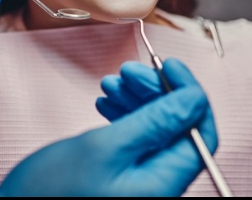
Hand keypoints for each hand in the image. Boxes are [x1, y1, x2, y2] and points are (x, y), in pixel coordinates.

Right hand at [0, 58, 216, 196]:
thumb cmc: (52, 191)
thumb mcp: (103, 148)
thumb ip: (153, 123)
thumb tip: (194, 99)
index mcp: (163, 184)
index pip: (199, 133)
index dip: (188, 94)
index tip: (168, 64)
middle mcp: (158, 185)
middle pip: (176, 127)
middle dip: (156, 91)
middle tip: (127, 70)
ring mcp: (140, 182)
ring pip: (154, 129)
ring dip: (137, 100)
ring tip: (110, 82)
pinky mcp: (122, 176)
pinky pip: (136, 139)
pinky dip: (124, 115)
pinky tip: (106, 102)